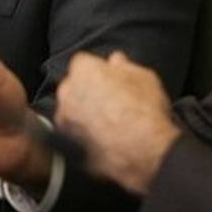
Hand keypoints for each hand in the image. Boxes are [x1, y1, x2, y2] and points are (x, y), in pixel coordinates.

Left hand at [55, 51, 181, 194]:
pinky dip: (83, 136)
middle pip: (73, 87)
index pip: (83, 63)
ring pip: (71, 112)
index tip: (109, 78)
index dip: (98, 70)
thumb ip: (124, 65)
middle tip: (110, 100)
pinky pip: (73, 136)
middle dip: (86, 91)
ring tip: (108, 123)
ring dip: (83, 114)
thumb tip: (116, 60)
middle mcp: (67, 93)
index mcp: (84, 71)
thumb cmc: (145, 111)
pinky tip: (103, 139)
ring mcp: (65, 121)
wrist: (145, 150)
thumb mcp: (144, 77)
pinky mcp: (67, 145)